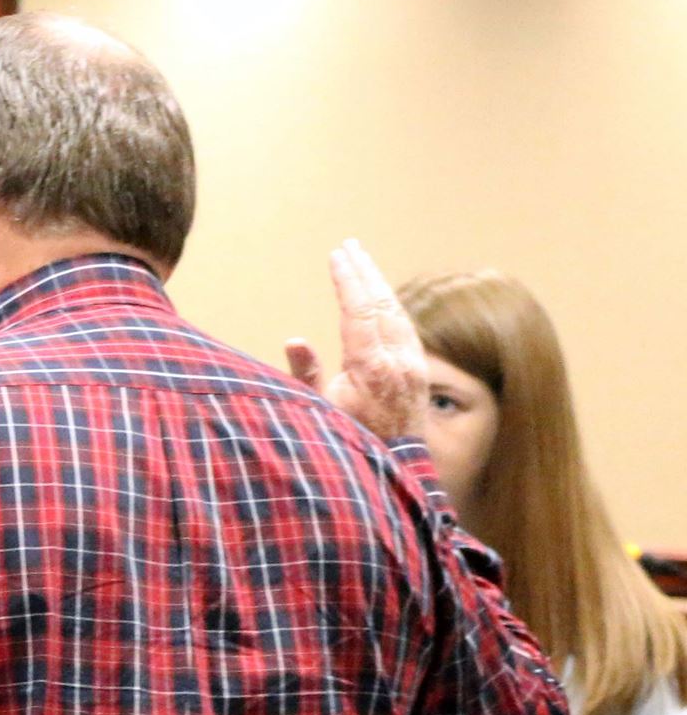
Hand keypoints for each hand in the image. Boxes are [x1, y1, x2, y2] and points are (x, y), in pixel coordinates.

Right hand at [284, 239, 429, 445]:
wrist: (392, 468)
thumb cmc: (348, 441)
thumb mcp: (317, 412)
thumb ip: (307, 374)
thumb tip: (295, 340)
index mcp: (371, 367)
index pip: (360, 310)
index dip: (348, 280)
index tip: (337, 255)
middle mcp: (398, 360)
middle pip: (381, 304)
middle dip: (365, 272)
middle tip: (350, 246)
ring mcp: (412, 364)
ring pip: (397, 312)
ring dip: (379, 285)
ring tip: (363, 262)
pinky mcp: (418, 371)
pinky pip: (405, 327)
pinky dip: (390, 306)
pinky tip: (381, 297)